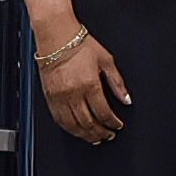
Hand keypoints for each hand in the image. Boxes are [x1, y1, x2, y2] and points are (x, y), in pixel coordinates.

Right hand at [38, 27, 131, 143]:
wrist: (56, 37)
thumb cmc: (80, 45)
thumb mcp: (106, 60)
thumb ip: (117, 82)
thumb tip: (126, 99)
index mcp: (89, 84)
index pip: (103, 112)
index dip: (112, 123)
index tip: (117, 126)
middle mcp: (73, 93)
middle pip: (88, 123)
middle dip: (100, 132)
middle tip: (108, 136)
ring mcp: (59, 97)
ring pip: (72, 125)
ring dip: (85, 135)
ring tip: (94, 138)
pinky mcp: (49, 98)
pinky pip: (59, 119)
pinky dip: (69, 128)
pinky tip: (77, 131)